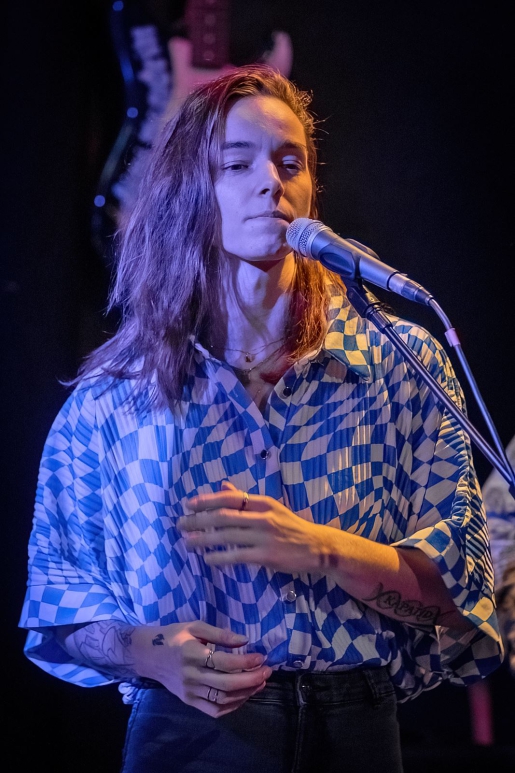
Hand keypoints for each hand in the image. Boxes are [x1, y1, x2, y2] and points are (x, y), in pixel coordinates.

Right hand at [133, 619, 270, 717]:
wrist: (148, 655)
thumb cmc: (173, 636)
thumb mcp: (194, 626)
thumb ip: (220, 634)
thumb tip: (245, 640)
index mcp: (192, 654)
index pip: (224, 663)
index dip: (246, 662)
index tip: (261, 656)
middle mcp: (190, 676)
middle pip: (226, 685)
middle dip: (251, 679)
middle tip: (267, 671)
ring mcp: (189, 692)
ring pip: (223, 700)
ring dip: (246, 694)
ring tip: (261, 682)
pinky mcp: (189, 702)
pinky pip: (214, 710)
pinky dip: (232, 706)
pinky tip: (245, 696)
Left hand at [178, 481, 323, 572]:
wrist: (318, 547)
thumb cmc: (291, 527)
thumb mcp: (271, 508)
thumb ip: (245, 499)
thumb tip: (223, 486)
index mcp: (263, 502)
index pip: (229, 498)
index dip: (206, 500)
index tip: (188, 504)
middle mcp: (262, 517)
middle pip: (223, 516)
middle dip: (198, 520)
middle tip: (180, 524)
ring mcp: (264, 537)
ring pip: (227, 536)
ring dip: (204, 539)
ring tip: (187, 542)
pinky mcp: (266, 556)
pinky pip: (237, 556)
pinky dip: (220, 557)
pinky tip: (207, 558)